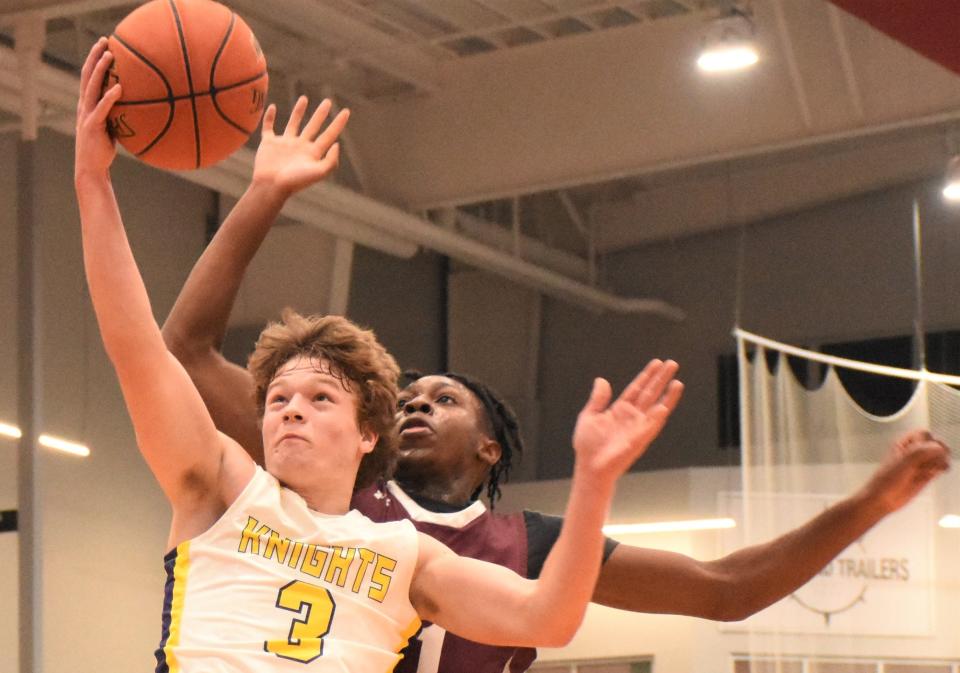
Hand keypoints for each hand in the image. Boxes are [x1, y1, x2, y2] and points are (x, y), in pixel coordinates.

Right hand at [75, 37, 121, 178]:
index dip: (94, 60)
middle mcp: (84, 106)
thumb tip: (138, 106)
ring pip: (91, 87)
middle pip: (87, 75)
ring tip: (110, 56)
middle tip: (105, 40)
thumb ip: (118, 114)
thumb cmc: (104, 149)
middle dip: (95, 56)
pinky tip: (119, 88)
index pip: (89, 77)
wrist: (91, 169)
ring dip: (100, 70)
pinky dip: (110, 97)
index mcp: (88, 105)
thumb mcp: (111, 127)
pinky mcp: (92, 127)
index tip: (104, 45)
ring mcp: (86, 115)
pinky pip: (102, 109)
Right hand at [252, 95, 348, 197]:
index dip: (338, 123)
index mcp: (313, 153)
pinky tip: (273, 107)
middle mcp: (300, 146)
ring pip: (293, 123)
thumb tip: (337, 144)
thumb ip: (331, 160)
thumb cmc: (295, 182)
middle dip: (321, 114)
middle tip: (328, 101)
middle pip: (313, 126)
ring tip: (304, 98)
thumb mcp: (319, 172)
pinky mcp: (269, 143)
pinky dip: (270, 117)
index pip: (329, 135)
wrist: (271, 187)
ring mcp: (285, 144)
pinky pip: (269, 127)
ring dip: (299, 111)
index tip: (346, 111)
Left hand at [572, 359, 682, 485]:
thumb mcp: (589, 416)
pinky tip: (664, 407)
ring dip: (667, 396)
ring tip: (677, 382)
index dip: (647, 375)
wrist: (589, 466)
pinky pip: (651, 427)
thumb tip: (601, 380)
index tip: (657, 363)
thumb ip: (598, 399)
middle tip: (672, 364)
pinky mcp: (639, 440)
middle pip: (650, 393)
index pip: (637, 388)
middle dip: (661, 379)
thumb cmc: (588, 445)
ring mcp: (638, 427)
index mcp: (620, 409)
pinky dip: (657, 417)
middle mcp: (632, 417)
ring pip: (657, 408)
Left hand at [858, 429, 949, 513]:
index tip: (921, 453)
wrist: (883, 499)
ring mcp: (922, 463)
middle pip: (936, 444)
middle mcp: (914, 451)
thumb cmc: (887, 479)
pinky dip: (940, 469)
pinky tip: (930, 475)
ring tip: (924, 471)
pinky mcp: (927, 474)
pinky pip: (942, 466)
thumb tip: (940, 449)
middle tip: (924, 463)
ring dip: (937, 462)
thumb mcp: (903, 461)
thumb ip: (921, 452)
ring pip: (941, 455)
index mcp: (905, 443)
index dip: (927, 442)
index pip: (925, 434)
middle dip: (935, 454)